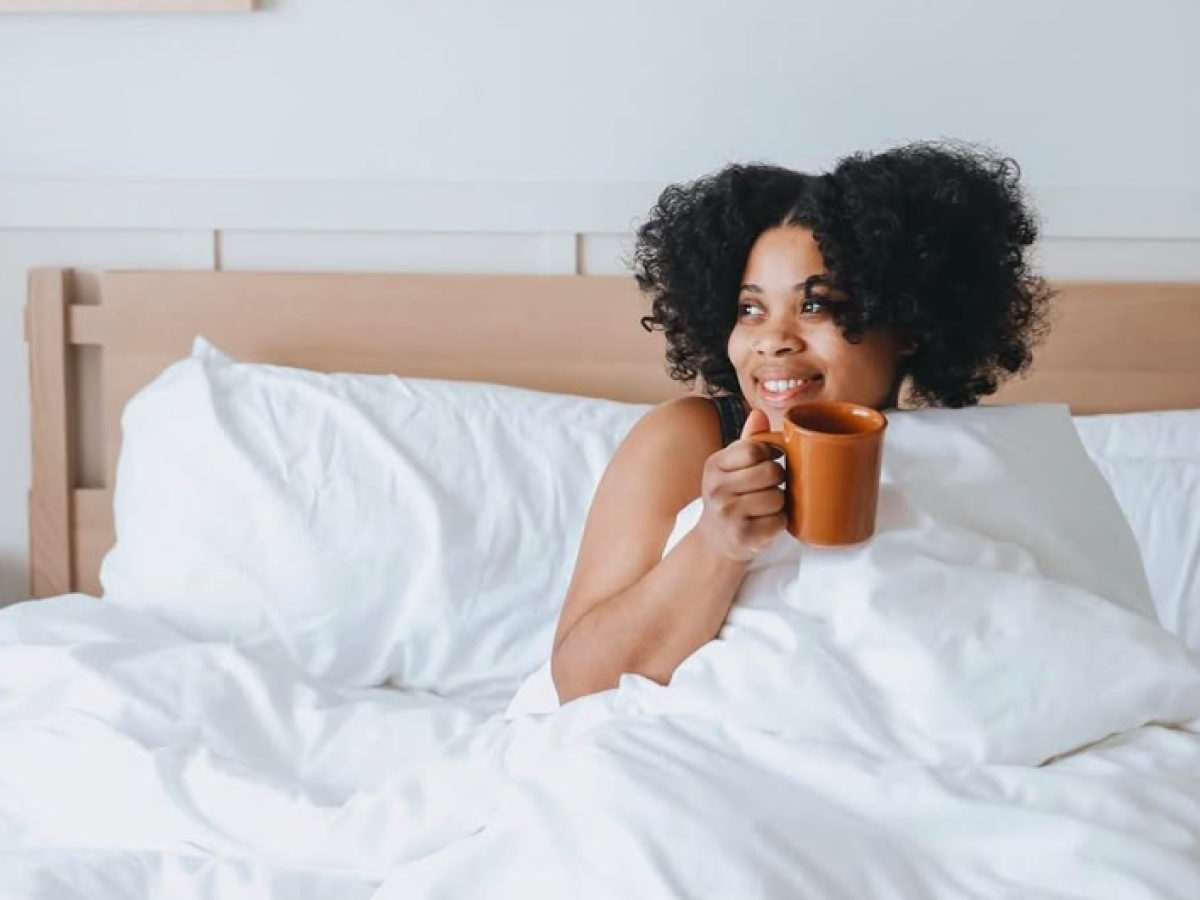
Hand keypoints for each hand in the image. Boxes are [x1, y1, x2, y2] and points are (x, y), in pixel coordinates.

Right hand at [696, 408, 786, 561]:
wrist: (715, 541)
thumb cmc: (729, 497)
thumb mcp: (730, 468)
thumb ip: (747, 442)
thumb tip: (760, 413)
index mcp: (714, 466)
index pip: (755, 449)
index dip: (770, 454)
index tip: (769, 460)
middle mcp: (717, 490)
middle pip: (771, 472)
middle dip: (778, 479)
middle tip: (769, 486)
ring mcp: (729, 515)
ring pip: (778, 497)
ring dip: (780, 502)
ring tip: (766, 506)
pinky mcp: (745, 538)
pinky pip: (780, 521)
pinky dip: (780, 522)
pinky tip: (766, 522)